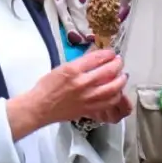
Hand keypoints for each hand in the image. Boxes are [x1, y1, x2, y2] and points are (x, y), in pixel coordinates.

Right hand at [12, 49, 127, 131]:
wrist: (38, 107)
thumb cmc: (46, 87)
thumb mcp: (62, 68)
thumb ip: (80, 64)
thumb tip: (97, 59)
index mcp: (73, 70)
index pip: (98, 58)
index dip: (108, 54)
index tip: (111, 53)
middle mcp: (82, 83)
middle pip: (109, 71)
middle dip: (118, 64)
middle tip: (119, 62)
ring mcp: (87, 97)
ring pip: (113, 88)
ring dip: (121, 80)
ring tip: (122, 76)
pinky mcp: (89, 109)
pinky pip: (109, 102)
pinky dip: (116, 95)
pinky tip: (117, 91)